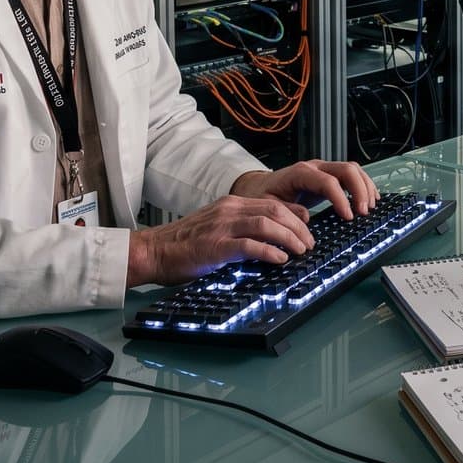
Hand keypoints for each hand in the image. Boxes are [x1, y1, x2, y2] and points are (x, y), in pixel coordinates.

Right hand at [126, 194, 313, 286]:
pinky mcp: (215, 246)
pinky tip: (280, 259)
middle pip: (275, 210)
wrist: (153, 251)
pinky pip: (249, 245)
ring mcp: (222, 227)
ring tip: (301, 251)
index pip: (273, 202)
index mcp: (231, 204)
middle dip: (299, 227)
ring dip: (289, 237)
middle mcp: (229, 210)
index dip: (296, 215)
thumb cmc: (183, 244)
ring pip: (267, 224)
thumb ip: (240, 229)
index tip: (308, 227)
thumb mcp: (216, 228)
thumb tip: (270, 240)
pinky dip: (269, 251)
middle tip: (310, 243)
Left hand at [233, 160, 378, 219]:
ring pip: (353, 169)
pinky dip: (363, 185)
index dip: (341, 199)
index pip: (328, 181)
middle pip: (346, 169)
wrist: (260, 187)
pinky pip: (352, 175)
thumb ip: (286, 211)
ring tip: (371, 207)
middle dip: (360, 190)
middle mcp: (315, 167)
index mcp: (300, 173)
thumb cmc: (263, 196)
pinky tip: (369, 199)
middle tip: (364, 212)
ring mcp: (324, 170)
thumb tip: (306, 218)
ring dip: (365, 186)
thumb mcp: (268, 206)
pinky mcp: (329, 176)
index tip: (349, 217)